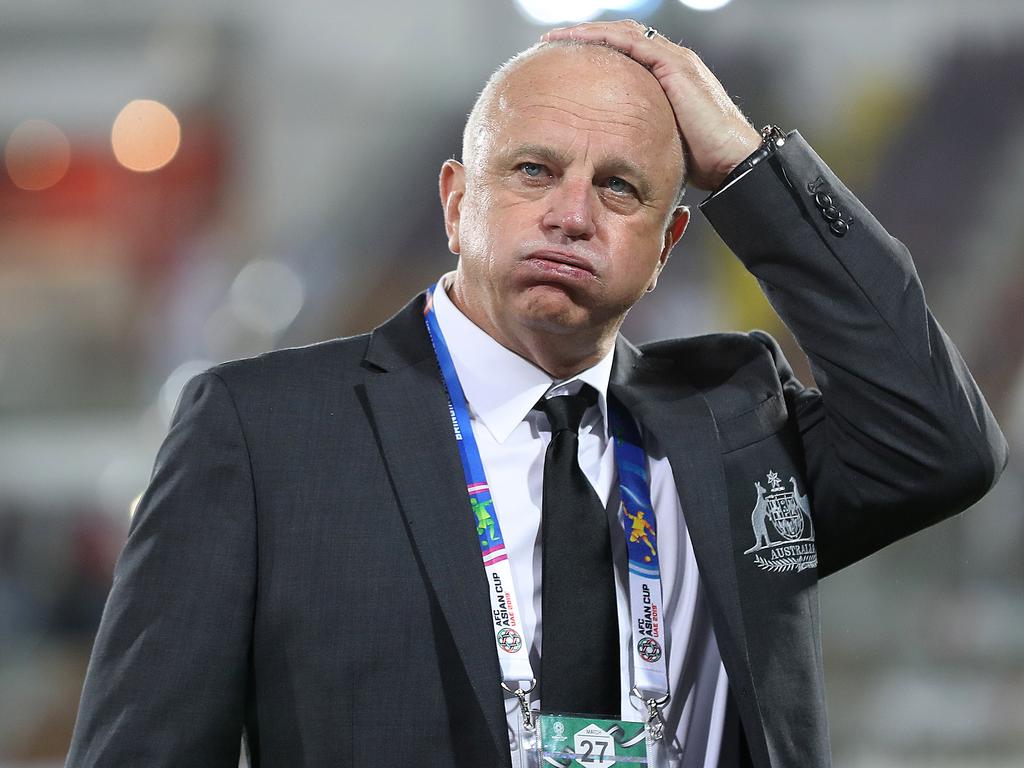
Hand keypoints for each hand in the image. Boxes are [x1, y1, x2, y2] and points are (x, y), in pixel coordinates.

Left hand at [542, 20, 760, 190]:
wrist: (733, 162)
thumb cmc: (701, 163)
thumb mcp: (659, 143)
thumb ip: (639, 136)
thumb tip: (610, 154)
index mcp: (667, 77)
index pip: (624, 54)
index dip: (594, 52)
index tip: (563, 61)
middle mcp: (671, 62)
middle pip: (620, 37)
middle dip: (585, 37)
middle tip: (551, 42)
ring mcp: (674, 61)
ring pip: (623, 34)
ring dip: (587, 32)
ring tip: (555, 37)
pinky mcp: (675, 67)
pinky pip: (632, 44)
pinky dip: (603, 39)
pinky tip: (578, 41)